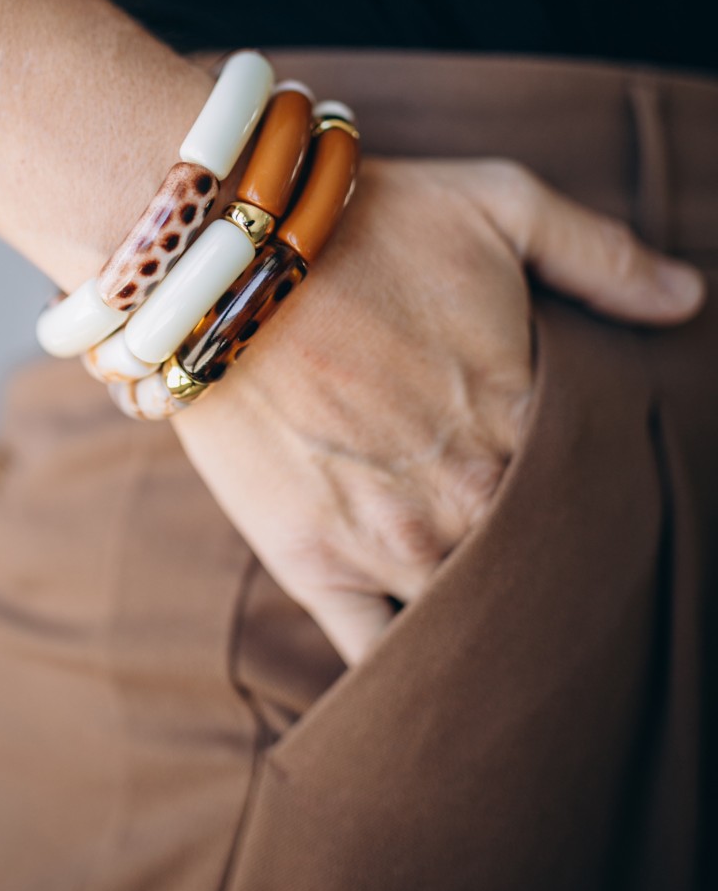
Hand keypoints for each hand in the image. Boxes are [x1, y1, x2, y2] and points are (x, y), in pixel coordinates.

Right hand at [173, 157, 705, 665]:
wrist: (220, 258)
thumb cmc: (363, 223)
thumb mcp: (498, 201)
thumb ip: (600, 253)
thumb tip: (689, 300)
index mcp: (527, 417)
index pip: (596, 498)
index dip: (601, 508)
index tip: (594, 506)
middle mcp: (471, 496)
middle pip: (543, 570)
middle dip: (552, 573)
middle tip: (552, 572)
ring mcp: (391, 543)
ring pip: (472, 624)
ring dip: (492, 628)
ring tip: (505, 637)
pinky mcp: (315, 567)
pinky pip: (376, 660)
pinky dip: (409, 681)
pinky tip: (430, 689)